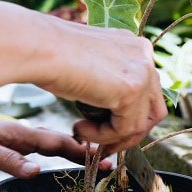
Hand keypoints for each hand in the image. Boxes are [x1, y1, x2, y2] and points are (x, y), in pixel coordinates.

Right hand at [39, 21, 166, 151]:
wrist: (38, 47)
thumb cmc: (51, 54)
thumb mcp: (90, 65)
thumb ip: (109, 80)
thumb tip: (114, 105)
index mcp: (135, 47)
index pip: (147, 92)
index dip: (128, 117)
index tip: (105, 131)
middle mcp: (144, 56)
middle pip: (152, 109)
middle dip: (128, 133)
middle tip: (102, 145)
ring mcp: (142, 72)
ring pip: (140, 123)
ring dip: (111, 138)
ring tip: (81, 134)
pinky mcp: (131, 90)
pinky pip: (125, 129)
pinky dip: (102, 137)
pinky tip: (78, 129)